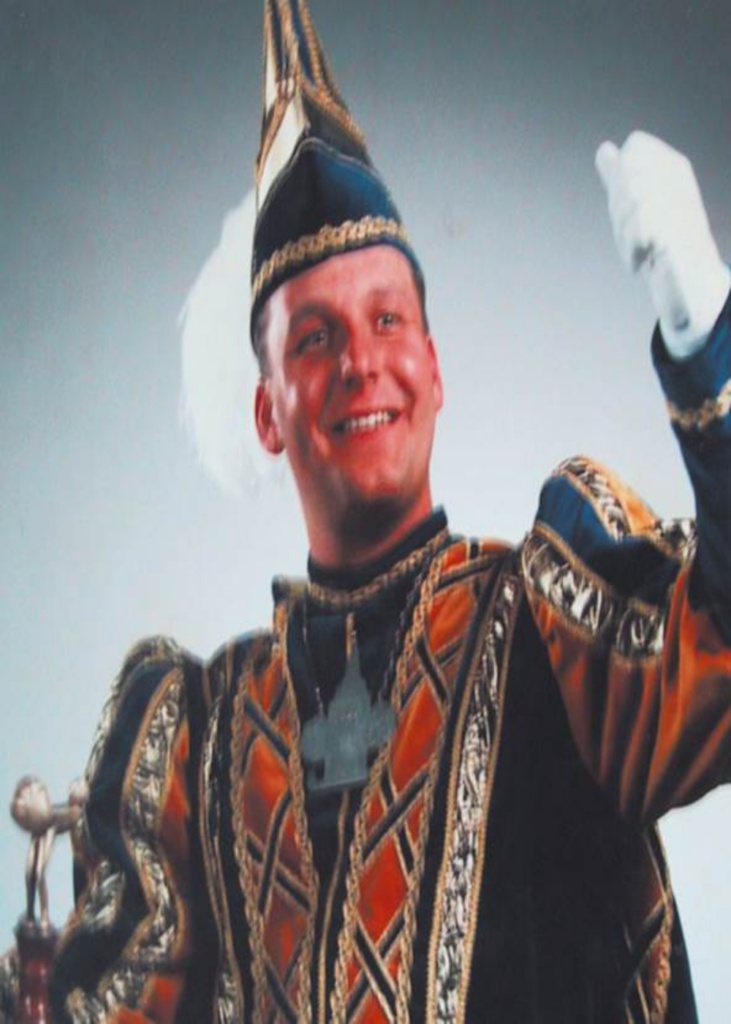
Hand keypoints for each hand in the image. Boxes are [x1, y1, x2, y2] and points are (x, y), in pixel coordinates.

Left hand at [596, 131, 729, 359]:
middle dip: (621, 211)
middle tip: (637, 232)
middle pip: (625, 175)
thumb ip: (618, 176)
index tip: (632, 204)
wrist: (685, 284)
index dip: (622, 175)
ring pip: (630, 204)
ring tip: (642, 246)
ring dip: (627, 235)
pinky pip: (639, 232)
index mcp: (673, 166)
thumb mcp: (633, 206)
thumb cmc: (659, 243)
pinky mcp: (678, 234)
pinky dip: (634, 251)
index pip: (635, 145)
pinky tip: (645, 258)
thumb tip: (603, 149)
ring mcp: (681, 204)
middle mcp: (681, 180)